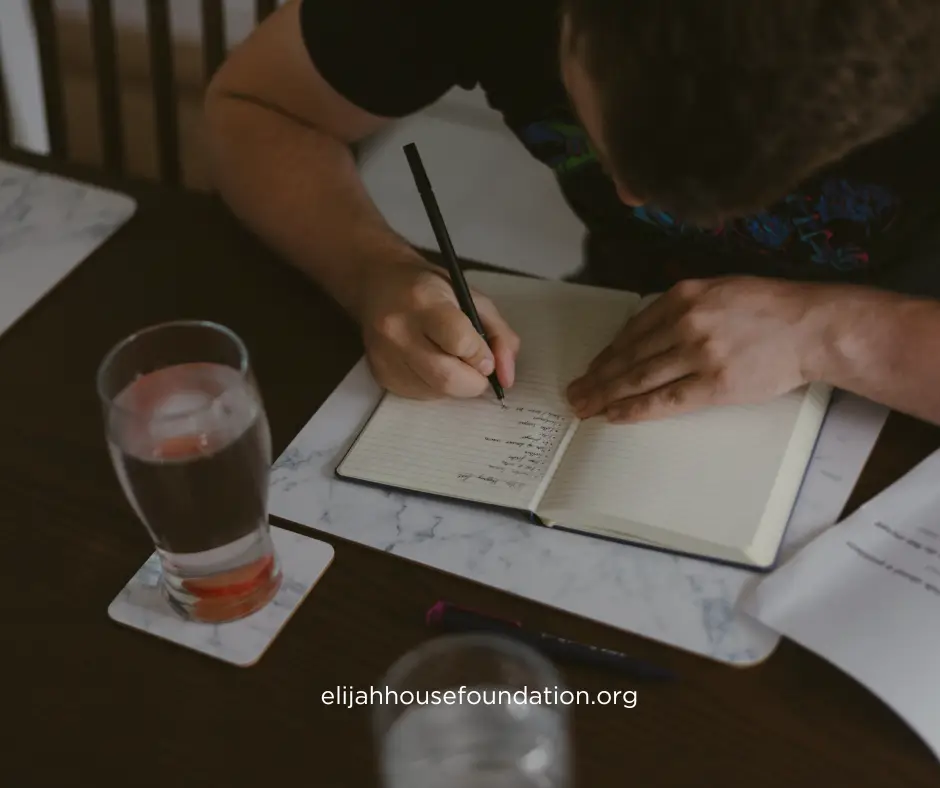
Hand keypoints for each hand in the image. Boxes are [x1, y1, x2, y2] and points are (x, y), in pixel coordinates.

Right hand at [358, 261, 519, 398]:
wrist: (379, 285)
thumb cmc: (432, 289)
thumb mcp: (473, 298)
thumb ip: (499, 336)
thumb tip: (507, 378)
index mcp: (423, 301)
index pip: (460, 342)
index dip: (481, 355)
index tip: (485, 355)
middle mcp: (398, 330)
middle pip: (447, 378)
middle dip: (474, 381)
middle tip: (477, 368)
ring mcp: (386, 356)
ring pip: (436, 392)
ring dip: (457, 385)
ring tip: (453, 361)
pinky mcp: (381, 375)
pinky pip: (421, 395)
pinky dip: (438, 387)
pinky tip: (433, 365)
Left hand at [566, 277, 827, 422]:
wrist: (811, 326)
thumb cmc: (769, 308)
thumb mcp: (719, 289)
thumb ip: (681, 306)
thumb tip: (645, 333)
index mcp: (683, 296)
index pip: (633, 330)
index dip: (607, 353)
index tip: (592, 369)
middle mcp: (685, 322)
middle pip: (629, 356)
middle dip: (597, 377)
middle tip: (574, 393)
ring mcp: (699, 354)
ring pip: (640, 378)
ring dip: (606, 395)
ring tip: (584, 407)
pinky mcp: (714, 384)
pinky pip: (665, 400)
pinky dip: (635, 409)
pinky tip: (615, 415)